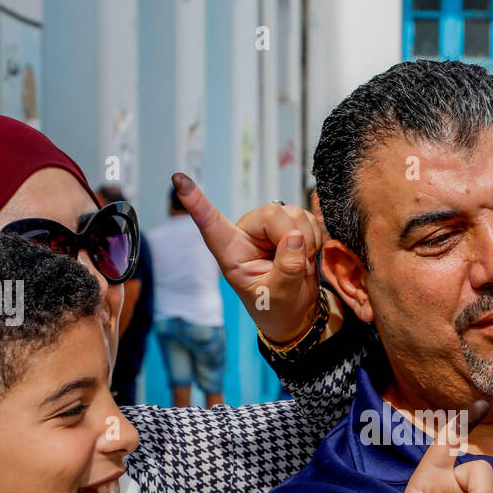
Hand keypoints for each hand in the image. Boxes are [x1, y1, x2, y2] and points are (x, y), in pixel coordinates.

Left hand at [171, 173, 324, 342]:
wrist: (296, 313)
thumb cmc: (276, 309)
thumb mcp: (278, 296)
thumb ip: (286, 268)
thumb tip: (296, 236)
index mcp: (231, 252)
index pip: (210, 224)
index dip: (195, 202)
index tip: (177, 180)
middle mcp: (247, 235)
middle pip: (271, 213)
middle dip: (292, 237)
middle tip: (299, 265)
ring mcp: (269, 229)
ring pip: (293, 213)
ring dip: (307, 239)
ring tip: (302, 264)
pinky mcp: (290, 227)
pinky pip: (307, 217)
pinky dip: (315, 237)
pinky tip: (308, 254)